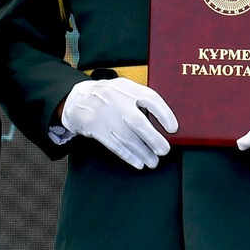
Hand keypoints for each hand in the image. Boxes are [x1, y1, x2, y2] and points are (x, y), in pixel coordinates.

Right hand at [59, 79, 178, 168]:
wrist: (76, 99)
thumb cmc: (107, 97)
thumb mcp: (123, 90)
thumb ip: (139, 101)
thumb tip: (163, 123)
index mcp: (127, 87)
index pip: (150, 98)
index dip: (164, 114)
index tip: (173, 128)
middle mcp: (115, 98)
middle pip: (138, 121)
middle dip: (154, 139)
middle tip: (164, 150)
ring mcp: (103, 113)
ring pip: (127, 137)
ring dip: (142, 152)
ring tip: (153, 161)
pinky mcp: (93, 126)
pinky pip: (114, 144)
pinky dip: (127, 155)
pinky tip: (137, 162)